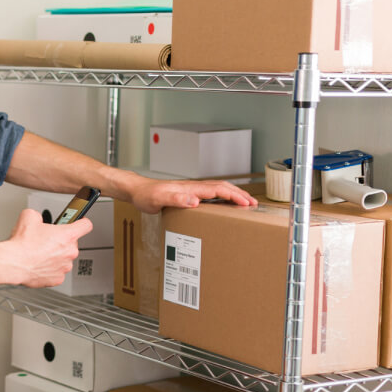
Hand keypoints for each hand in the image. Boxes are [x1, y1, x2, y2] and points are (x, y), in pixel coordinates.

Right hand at [3, 209, 91, 287]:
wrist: (13, 263)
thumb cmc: (22, 244)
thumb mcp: (29, 217)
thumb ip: (38, 215)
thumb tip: (37, 217)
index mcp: (67, 235)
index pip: (86, 225)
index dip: (81, 222)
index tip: (78, 223)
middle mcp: (70, 252)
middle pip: (72, 243)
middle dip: (60, 241)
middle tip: (46, 240)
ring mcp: (64, 267)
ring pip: (64, 258)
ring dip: (55, 255)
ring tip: (40, 253)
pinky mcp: (57, 279)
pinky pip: (56, 271)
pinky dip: (49, 269)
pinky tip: (39, 264)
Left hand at [131, 178, 257, 213]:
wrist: (137, 191)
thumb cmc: (146, 195)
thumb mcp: (159, 199)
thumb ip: (175, 199)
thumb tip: (194, 201)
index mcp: (190, 188)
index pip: (218, 189)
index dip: (234, 195)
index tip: (246, 203)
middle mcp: (193, 187)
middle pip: (222, 187)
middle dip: (240, 194)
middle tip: (254, 204)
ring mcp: (192, 190)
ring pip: (218, 189)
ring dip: (233, 195)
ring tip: (245, 204)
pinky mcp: (188, 194)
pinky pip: (211, 194)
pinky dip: (223, 197)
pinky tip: (224, 204)